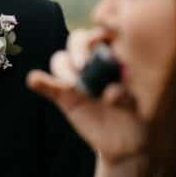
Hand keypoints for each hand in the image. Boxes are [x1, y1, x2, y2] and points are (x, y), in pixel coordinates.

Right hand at [26, 28, 147, 163]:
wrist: (124, 143)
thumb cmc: (138, 118)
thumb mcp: (139, 108)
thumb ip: (126, 98)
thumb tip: (112, 92)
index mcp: (116, 56)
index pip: (104, 33)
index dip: (98, 34)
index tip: (99, 44)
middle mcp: (93, 62)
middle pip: (78, 41)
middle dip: (79, 49)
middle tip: (82, 66)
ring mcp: (76, 77)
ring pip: (61, 60)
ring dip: (64, 69)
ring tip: (73, 87)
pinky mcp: (62, 95)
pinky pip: (45, 83)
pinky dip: (40, 80)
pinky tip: (36, 81)